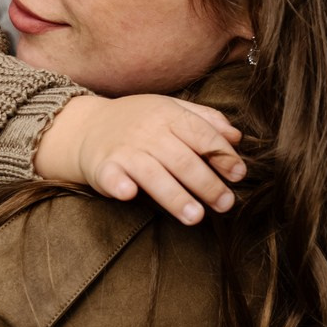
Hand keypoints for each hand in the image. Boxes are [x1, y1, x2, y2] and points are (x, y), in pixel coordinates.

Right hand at [34, 94, 244, 224]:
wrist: (88, 126)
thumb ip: (205, 121)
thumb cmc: (139, 122)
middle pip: (183, 159)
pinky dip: (119, 185)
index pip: (202, 135)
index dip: (222, 155)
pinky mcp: (104, 167)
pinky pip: (112, 177)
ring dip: (175, 195)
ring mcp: (125, 150)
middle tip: (225, 204)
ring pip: (153, 173)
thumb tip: (237, 138)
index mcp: (169, 115)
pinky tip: (129, 194)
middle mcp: (148, 131)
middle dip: (207, 183)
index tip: (238, 174)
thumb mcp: (171, 110)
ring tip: (195, 217)